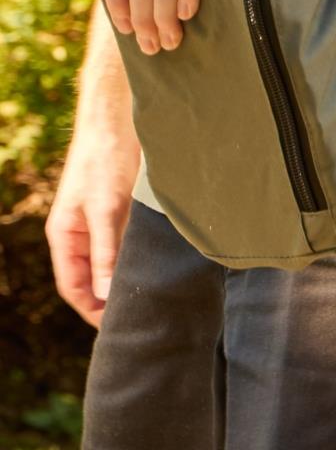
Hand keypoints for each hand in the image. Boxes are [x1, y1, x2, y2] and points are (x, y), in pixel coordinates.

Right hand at [45, 121, 140, 328]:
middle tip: (136, 320)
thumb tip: (103, 294)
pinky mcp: (119, 211)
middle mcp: (78, 233)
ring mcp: (98, 222)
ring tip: (149, 301)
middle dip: (107, 301)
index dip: (90, 310)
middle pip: (89, 278)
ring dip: (123, 280)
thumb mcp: (107, 209)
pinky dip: (135, 259)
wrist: (119, 120)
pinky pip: (123, 244)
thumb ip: (105, 251)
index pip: (73, 286)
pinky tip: (156, 267)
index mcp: (64, 236)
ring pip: (108, 262)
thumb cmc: (106, 160)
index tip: (115, 329)